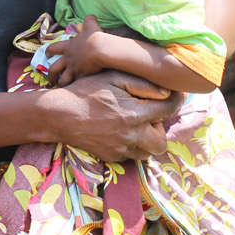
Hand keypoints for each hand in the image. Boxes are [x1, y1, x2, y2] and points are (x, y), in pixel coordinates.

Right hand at [43, 70, 181, 161]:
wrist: (59, 114)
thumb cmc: (85, 91)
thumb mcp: (112, 78)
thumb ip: (141, 84)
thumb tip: (165, 93)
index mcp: (135, 114)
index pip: (168, 110)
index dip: (174, 101)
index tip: (172, 97)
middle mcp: (131, 135)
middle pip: (162, 142)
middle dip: (159, 129)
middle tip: (147, 116)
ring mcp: (121, 149)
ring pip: (148, 153)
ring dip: (146, 140)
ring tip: (134, 126)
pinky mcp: (111, 156)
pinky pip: (130, 156)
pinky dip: (130, 145)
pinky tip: (118, 132)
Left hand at [44, 16, 111, 86]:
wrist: (100, 48)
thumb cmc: (94, 36)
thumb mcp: (90, 25)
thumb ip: (88, 20)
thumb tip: (89, 17)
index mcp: (68, 46)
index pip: (53, 48)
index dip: (49, 51)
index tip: (47, 55)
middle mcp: (68, 59)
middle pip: (54, 68)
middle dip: (51, 74)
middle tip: (50, 79)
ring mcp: (73, 68)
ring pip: (63, 79)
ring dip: (60, 83)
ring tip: (60, 87)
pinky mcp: (81, 76)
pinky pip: (76, 84)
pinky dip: (75, 88)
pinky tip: (74, 92)